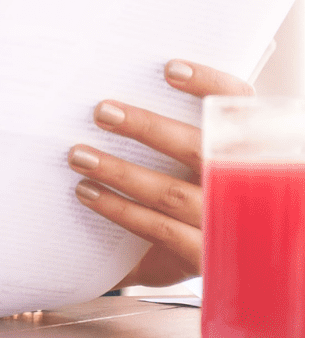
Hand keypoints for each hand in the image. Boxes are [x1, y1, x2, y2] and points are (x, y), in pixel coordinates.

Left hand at [67, 60, 253, 285]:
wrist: (246, 268)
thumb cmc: (215, 196)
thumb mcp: (216, 161)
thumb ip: (195, 127)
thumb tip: (140, 83)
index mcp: (256, 147)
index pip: (242, 107)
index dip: (210, 84)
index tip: (169, 69)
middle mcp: (249, 184)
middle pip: (198, 148)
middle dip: (147, 127)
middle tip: (102, 111)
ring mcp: (229, 224)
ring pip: (171, 192)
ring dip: (120, 172)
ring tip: (80, 154)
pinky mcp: (208, 258)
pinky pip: (161, 230)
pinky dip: (121, 210)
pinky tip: (90, 193)